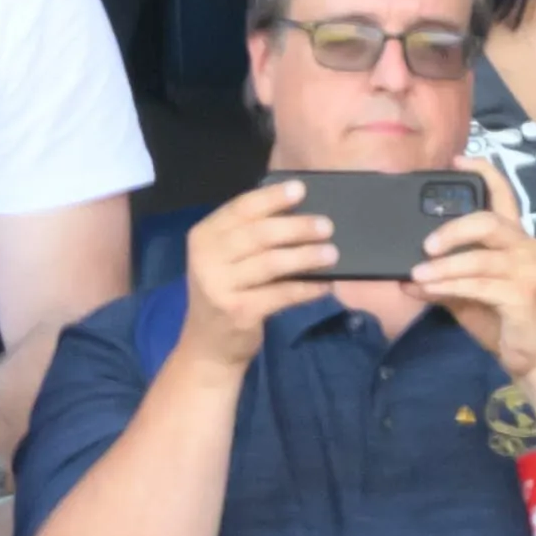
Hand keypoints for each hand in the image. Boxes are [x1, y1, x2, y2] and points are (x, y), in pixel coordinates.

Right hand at [178, 179, 343, 369]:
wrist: (208, 345)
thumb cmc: (224, 293)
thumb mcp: (223, 260)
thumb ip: (247, 238)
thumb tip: (296, 214)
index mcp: (203, 236)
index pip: (240, 208)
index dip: (271, 198)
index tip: (300, 189)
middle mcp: (207, 257)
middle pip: (259, 234)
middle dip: (296, 227)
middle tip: (326, 225)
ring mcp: (220, 285)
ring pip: (272, 263)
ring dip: (306, 256)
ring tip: (332, 253)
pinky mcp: (239, 310)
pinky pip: (281, 294)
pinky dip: (307, 288)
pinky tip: (326, 285)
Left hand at [410, 163, 535, 382]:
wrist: (535, 358)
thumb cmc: (501, 319)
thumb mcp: (467, 294)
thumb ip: (442, 279)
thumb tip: (403, 276)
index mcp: (514, 240)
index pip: (504, 196)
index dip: (483, 173)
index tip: (456, 159)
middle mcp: (527, 247)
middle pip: (487, 221)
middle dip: (451, 228)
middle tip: (424, 244)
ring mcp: (530, 270)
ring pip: (479, 258)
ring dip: (443, 266)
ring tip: (417, 274)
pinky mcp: (525, 294)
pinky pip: (480, 284)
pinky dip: (450, 286)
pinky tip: (430, 290)